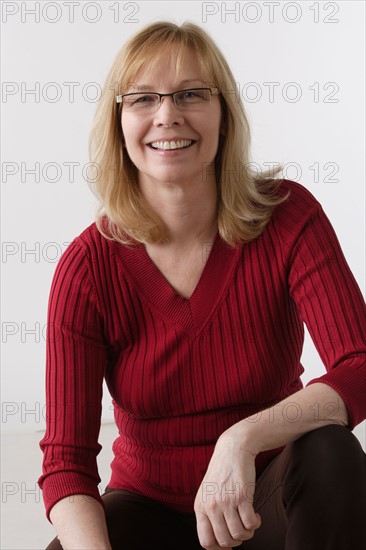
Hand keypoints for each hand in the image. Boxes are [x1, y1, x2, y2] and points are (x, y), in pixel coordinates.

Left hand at [194, 431, 260, 548]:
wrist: (233, 449)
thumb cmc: (223, 473)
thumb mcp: (208, 493)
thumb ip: (210, 514)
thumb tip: (220, 545)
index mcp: (200, 507)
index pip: (206, 542)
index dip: (219, 549)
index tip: (229, 545)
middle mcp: (211, 506)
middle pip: (225, 541)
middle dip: (236, 540)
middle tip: (241, 529)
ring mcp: (226, 501)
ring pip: (239, 535)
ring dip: (248, 533)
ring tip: (249, 521)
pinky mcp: (242, 495)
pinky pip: (250, 524)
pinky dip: (256, 524)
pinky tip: (255, 515)